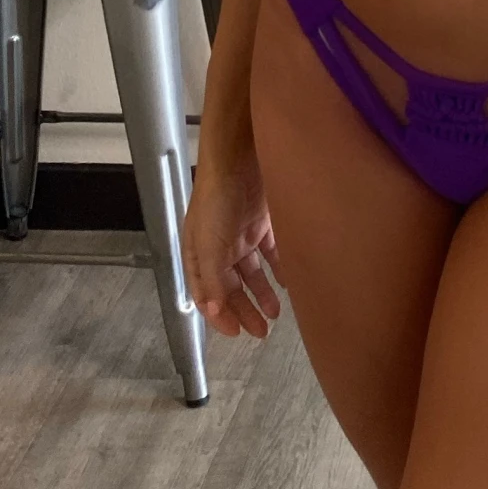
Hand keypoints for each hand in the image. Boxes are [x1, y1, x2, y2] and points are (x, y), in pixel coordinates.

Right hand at [183, 146, 283, 340]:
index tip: (236, 334)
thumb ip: (212, 278)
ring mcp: (240, 233)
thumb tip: (212, 312)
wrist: (241, 154)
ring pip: (251, 272)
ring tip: (275, 313)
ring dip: (262, 292)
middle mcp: (218, 246)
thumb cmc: (218, 196)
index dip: (219, 315)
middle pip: (231, 286)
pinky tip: (287, 282)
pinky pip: (270, 251)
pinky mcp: (261, 221)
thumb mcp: (210, 242)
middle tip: (260, 331)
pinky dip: (278, 267)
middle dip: (244, 309)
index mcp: (199, 253)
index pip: (206, 293)